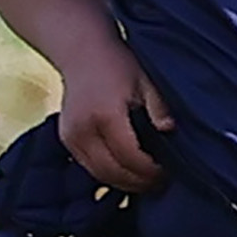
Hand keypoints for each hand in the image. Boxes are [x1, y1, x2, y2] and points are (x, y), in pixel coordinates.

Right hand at [55, 46, 174, 194]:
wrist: (81, 52)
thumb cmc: (118, 65)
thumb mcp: (146, 82)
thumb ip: (159, 108)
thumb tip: (170, 131)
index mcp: (105, 116)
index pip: (130, 157)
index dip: (150, 171)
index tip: (168, 173)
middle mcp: (83, 129)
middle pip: (112, 172)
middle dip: (139, 182)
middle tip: (161, 184)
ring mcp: (70, 136)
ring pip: (98, 174)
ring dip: (123, 183)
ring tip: (147, 182)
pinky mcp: (66, 139)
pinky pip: (88, 166)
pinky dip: (108, 174)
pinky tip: (127, 173)